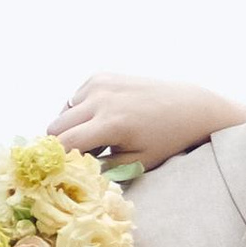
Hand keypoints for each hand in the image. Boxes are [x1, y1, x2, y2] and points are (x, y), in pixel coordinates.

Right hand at [49, 73, 245, 171]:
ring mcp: (99, 84)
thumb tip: (74, 170)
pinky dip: (81, 111)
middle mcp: (100, 99)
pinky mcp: (101, 76)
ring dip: (71, 126)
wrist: (189, 107)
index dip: (59, 159)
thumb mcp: (138, 163)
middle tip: (81, 155)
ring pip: (63, 112)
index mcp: (111, 124)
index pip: (65, 143)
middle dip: (62, 143)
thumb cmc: (166, 140)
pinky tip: (101, 118)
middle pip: (56, 126)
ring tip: (94, 136)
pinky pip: (75, 98)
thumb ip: (103, 168)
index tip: (61, 169)